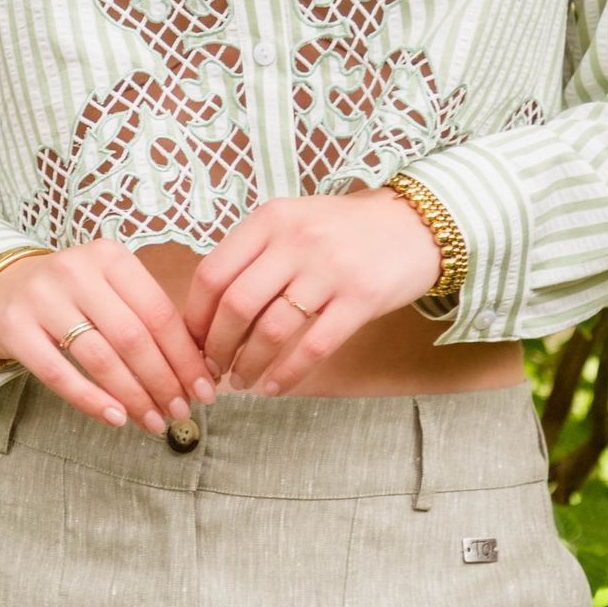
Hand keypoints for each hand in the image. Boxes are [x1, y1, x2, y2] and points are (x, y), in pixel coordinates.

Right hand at [0, 241, 220, 434]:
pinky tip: (116, 418)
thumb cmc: (70, 296)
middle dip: (164, 381)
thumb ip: (147, 318)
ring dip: (134, 396)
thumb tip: (198, 370)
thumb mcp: (108, 289)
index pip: (158, 311)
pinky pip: (59, 373)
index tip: (205, 389)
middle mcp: (76, 270)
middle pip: (133, 337)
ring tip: (154, 422)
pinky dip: (92, 400)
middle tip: (182, 412)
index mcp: (110, 257)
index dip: (185, 356)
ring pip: (100, 357)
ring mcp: (42, 297)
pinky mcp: (15, 327)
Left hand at [182, 191, 444, 393]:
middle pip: (236, 305)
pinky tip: (274, 387)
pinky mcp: (361, 299)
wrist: (416, 224)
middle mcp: (296, 240)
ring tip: (241, 381)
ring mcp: (329, 270)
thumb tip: (209, 310)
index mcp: (270, 219)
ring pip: (272, 330)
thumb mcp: (294, 221)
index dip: (196, 316)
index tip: (191, 341)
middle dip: (217, 346)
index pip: (213, 273)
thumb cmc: (344, 229)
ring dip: (248, 364)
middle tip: (213, 368)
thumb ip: (255, 254)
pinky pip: (314, 346)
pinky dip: (287, 374)